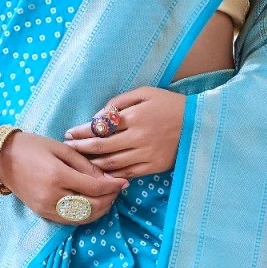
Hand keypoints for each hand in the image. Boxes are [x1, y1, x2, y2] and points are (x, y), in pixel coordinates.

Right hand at [0, 130, 124, 224]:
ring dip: (100, 210)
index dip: (112, 187)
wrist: (2, 159)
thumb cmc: (32, 147)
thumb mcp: (61, 149)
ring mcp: (46, 208)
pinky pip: (70, 220)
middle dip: (109, 200)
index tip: (124, 182)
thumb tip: (108, 179)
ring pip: (82, 218)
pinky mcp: (42, 213)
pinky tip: (93, 205)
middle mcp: (52, 196)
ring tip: (108, 198)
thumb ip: (85, 165)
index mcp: (57, 176)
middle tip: (117, 190)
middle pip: (91, 206)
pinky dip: (85, 215)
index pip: (94, 188)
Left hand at [63, 86, 185, 177]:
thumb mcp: (145, 93)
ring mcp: (147, 154)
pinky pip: (128, 173)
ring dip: (93, 164)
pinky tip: (101, 173)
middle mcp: (139, 137)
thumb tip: (98, 117)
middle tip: (68, 149)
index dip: (82, 131)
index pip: (101, 127)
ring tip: (80, 162)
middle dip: (82, 149)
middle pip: (103, 147)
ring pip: (113, 164)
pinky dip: (113, 174)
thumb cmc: (169, 104)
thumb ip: (120, 102)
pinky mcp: (154, 167)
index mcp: (135, 117)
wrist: (198, 124)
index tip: (69, 133)